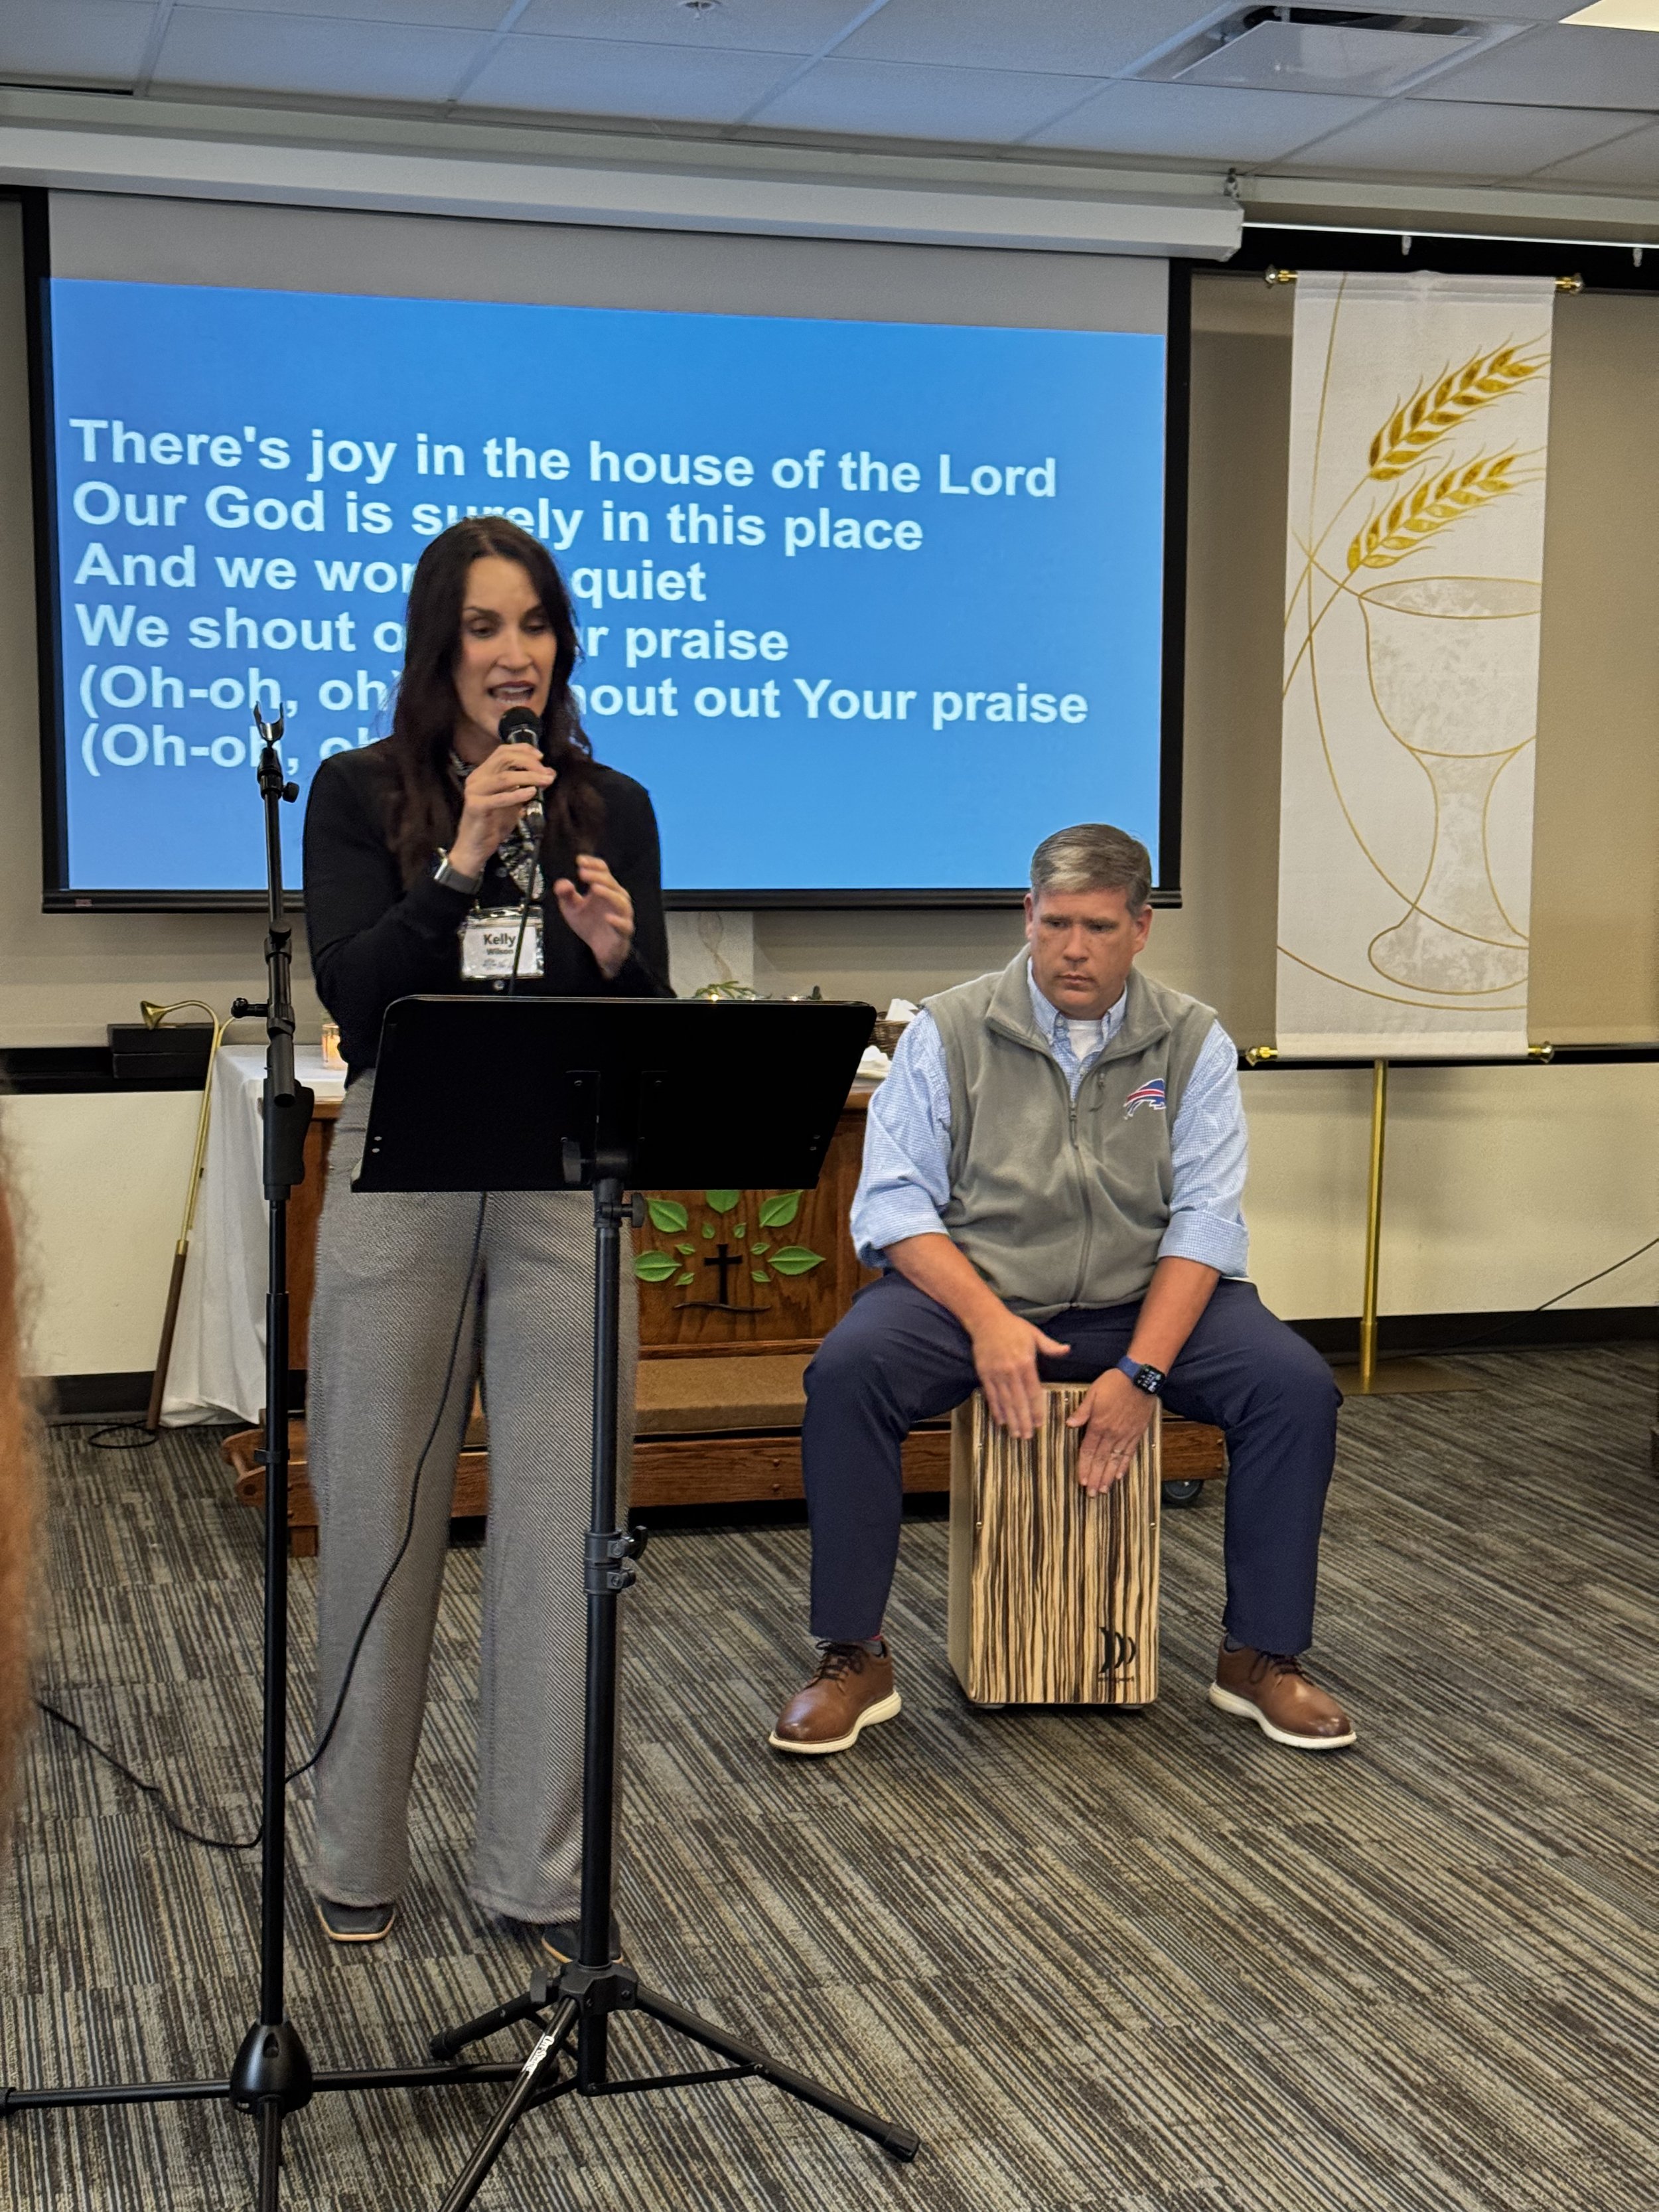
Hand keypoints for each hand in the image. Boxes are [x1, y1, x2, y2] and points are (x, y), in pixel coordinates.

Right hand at [450, 744, 554, 876]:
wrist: (475, 848)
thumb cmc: (494, 824)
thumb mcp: (514, 802)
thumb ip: (527, 786)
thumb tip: (549, 773)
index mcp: (483, 773)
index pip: (502, 751)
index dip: (522, 749)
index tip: (541, 757)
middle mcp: (477, 778)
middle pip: (504, 758)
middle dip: (529, 762)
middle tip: (546, 772)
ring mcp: (474, 791)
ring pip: (504, 777)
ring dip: (529, 777)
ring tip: (546, 781)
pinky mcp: (476, 806)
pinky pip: (499, 798)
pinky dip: (517, 794)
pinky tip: (532, 793)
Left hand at [554, 855, 634, 978]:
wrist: (599, 950)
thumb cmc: (589, 924)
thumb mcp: (571, 908)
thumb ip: (565, 895)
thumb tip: (562, 883)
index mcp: (605, 889)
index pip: (603, 871)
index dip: (593, 864)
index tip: (579, 861)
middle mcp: (616, 898)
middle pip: (611, 883)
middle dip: (597, 876)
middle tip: (582, 873)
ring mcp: (622, 915)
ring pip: (621, 901)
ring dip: (608, 893)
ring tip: (594, 888)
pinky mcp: (624, 932)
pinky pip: (624, 925)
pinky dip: (617, 921)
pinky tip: (608, 917)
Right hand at [968, 1307, 1071, 1438]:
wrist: (986, 1320)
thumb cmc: (1013, 1327)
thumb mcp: (1034, 1334)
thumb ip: (1050, 1346)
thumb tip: (1067, 1350)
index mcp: (1026, 1362)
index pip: (1033, 1391)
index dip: (1036, 1409)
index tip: (1040, 1423)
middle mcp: (1011, 1371)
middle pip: (1019, 1401)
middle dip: (1024, 1420)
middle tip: (1028, 1436)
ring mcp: (996, 1374)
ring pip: (1005, 1402)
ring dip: (1011, 1420)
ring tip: (1016, 1434)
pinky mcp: (984, 1374)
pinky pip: (991, 1396)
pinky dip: (996, 1410)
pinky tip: (1001, 1421)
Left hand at [1066, 1370, 1156, 1493]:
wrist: (1141, 1378)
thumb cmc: (1115, 1383)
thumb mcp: (1093, 1393)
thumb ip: (1082, 1411)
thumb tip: (1070, 1424)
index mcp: (1098, 1425)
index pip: (1089, 1451)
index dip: (1085, 1467)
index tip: (1082, 1481)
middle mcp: (1112, 1434)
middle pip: (1101, 1460)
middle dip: (1096, 1478)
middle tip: (1091, 1494)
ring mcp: (1126, 1435)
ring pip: (1115, 1461)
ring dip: (1109, 1477)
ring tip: (1104, 1490)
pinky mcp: (1137, 1433)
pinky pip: (1129, 1453)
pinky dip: (1124, 1465)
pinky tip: (1120, 1476)